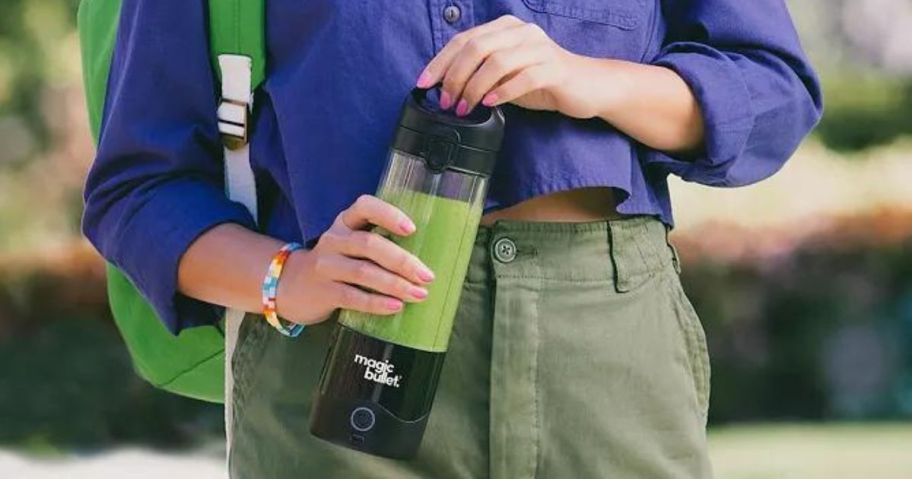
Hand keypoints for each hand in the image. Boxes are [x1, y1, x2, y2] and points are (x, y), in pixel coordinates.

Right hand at [276, 195, 434, 324]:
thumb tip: (423, 262)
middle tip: (427, 276)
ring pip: (363, 271)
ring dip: (395, 284)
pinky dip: (376, 302)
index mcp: (345, 222)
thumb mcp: (350, 246)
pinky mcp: (323, 291)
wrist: (291, 286)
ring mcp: (325, 265)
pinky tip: (395, 306)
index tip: (412, 230)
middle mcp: (334, 239)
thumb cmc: (337, 264)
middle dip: (402, 261)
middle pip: (370, 244)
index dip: (389, 215)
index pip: (365, 207)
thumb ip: (378, 245)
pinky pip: (352, 296)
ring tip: (418, 294)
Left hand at [416, 15, 600, 118]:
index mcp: (505, 28)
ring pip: (496, 62)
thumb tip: (445, 88)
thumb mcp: (505, 74)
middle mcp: (521, 31)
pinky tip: (490, 104)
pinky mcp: (554, 68)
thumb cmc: (542, 81)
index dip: (440, 62)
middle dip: (454, 77)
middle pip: (476, 48)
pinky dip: (502, 92)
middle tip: (447, 102)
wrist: (587, 86)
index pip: (463, 39)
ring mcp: (539, 48)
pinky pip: (523, 77)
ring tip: (465, 108)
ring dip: (474, 88)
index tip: (424, 84)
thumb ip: (479, 73)